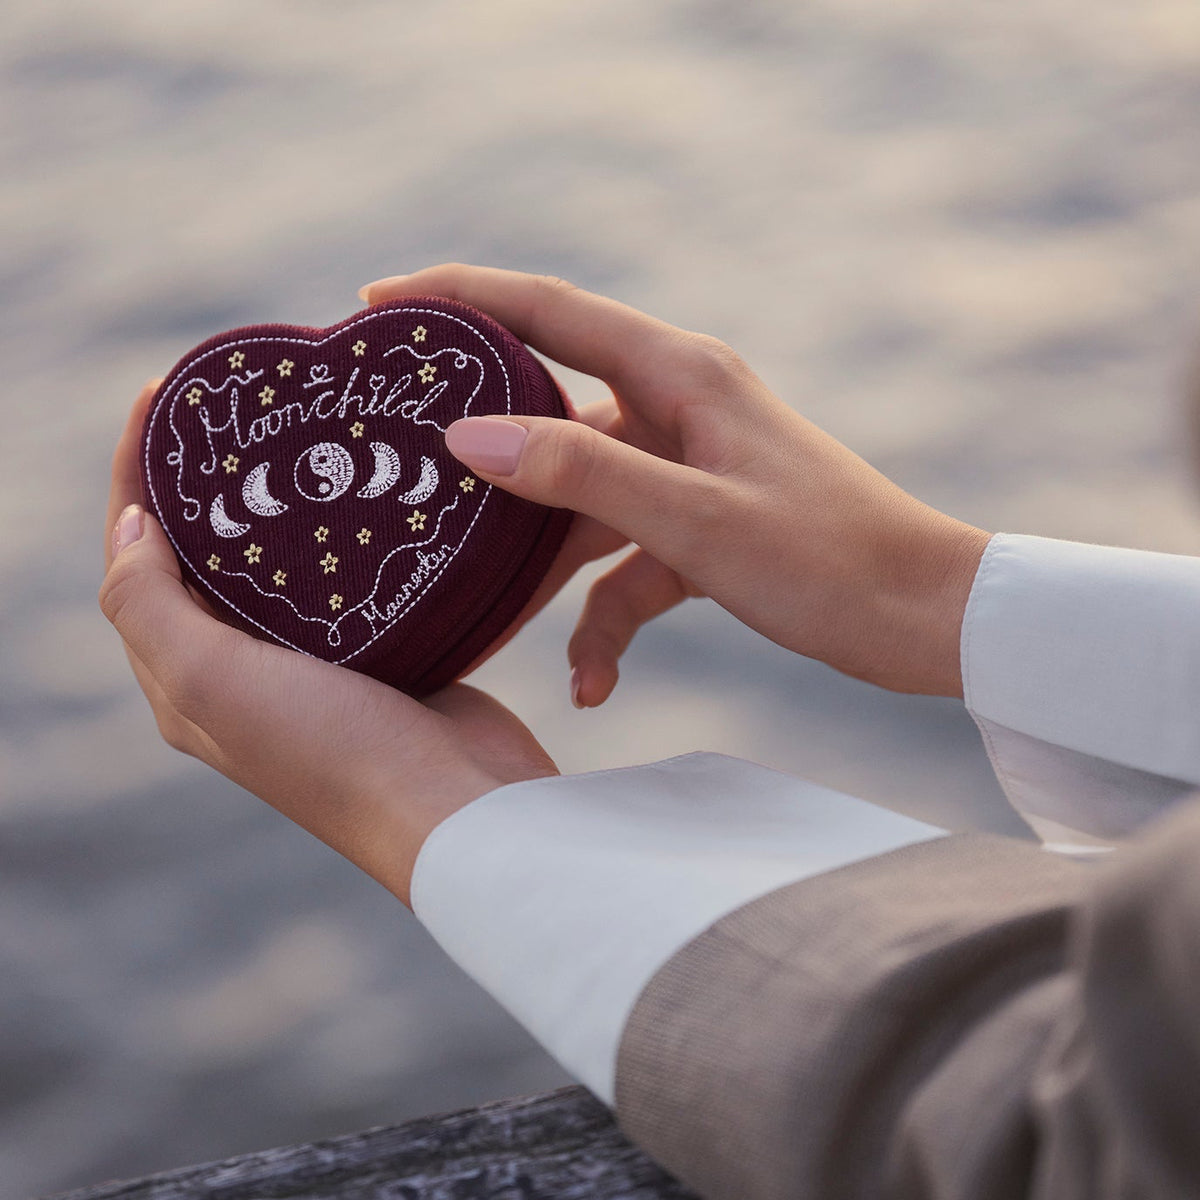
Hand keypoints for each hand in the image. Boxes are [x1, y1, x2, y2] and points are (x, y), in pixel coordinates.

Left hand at [99, 383, 556, 906]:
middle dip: (207, 476)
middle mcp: (243, 673)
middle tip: (236, 401)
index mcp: (186, 680)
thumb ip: (148, 607)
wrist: (461, 810)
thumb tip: (129, 525)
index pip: (137, 558)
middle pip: (205, 553)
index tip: (161, 392)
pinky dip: (345, 526)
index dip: (137, 472)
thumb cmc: (335, 754)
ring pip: (282, 560)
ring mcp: (319, 664)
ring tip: (299, 427)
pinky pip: (349, 576)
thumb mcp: (210, 683)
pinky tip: (364, 485)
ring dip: (280, 496)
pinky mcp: (386, 655)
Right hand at [361, 266, 990, 701]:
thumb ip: (583, 474)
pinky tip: (592, 683)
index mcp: (680, 375)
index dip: (458, 298)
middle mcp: (677, 410)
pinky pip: (626, 564)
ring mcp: (686, 471)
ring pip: (581, 504)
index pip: (548, 311)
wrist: (925, 619)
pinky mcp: (698, 529)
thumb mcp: (696, 521)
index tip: (374, 304)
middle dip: (482, 448)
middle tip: (398, 469)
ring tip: (485, 613)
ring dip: (543, 565)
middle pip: (551, 412)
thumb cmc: (831, 560)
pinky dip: (606, 619)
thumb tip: (470, 436)